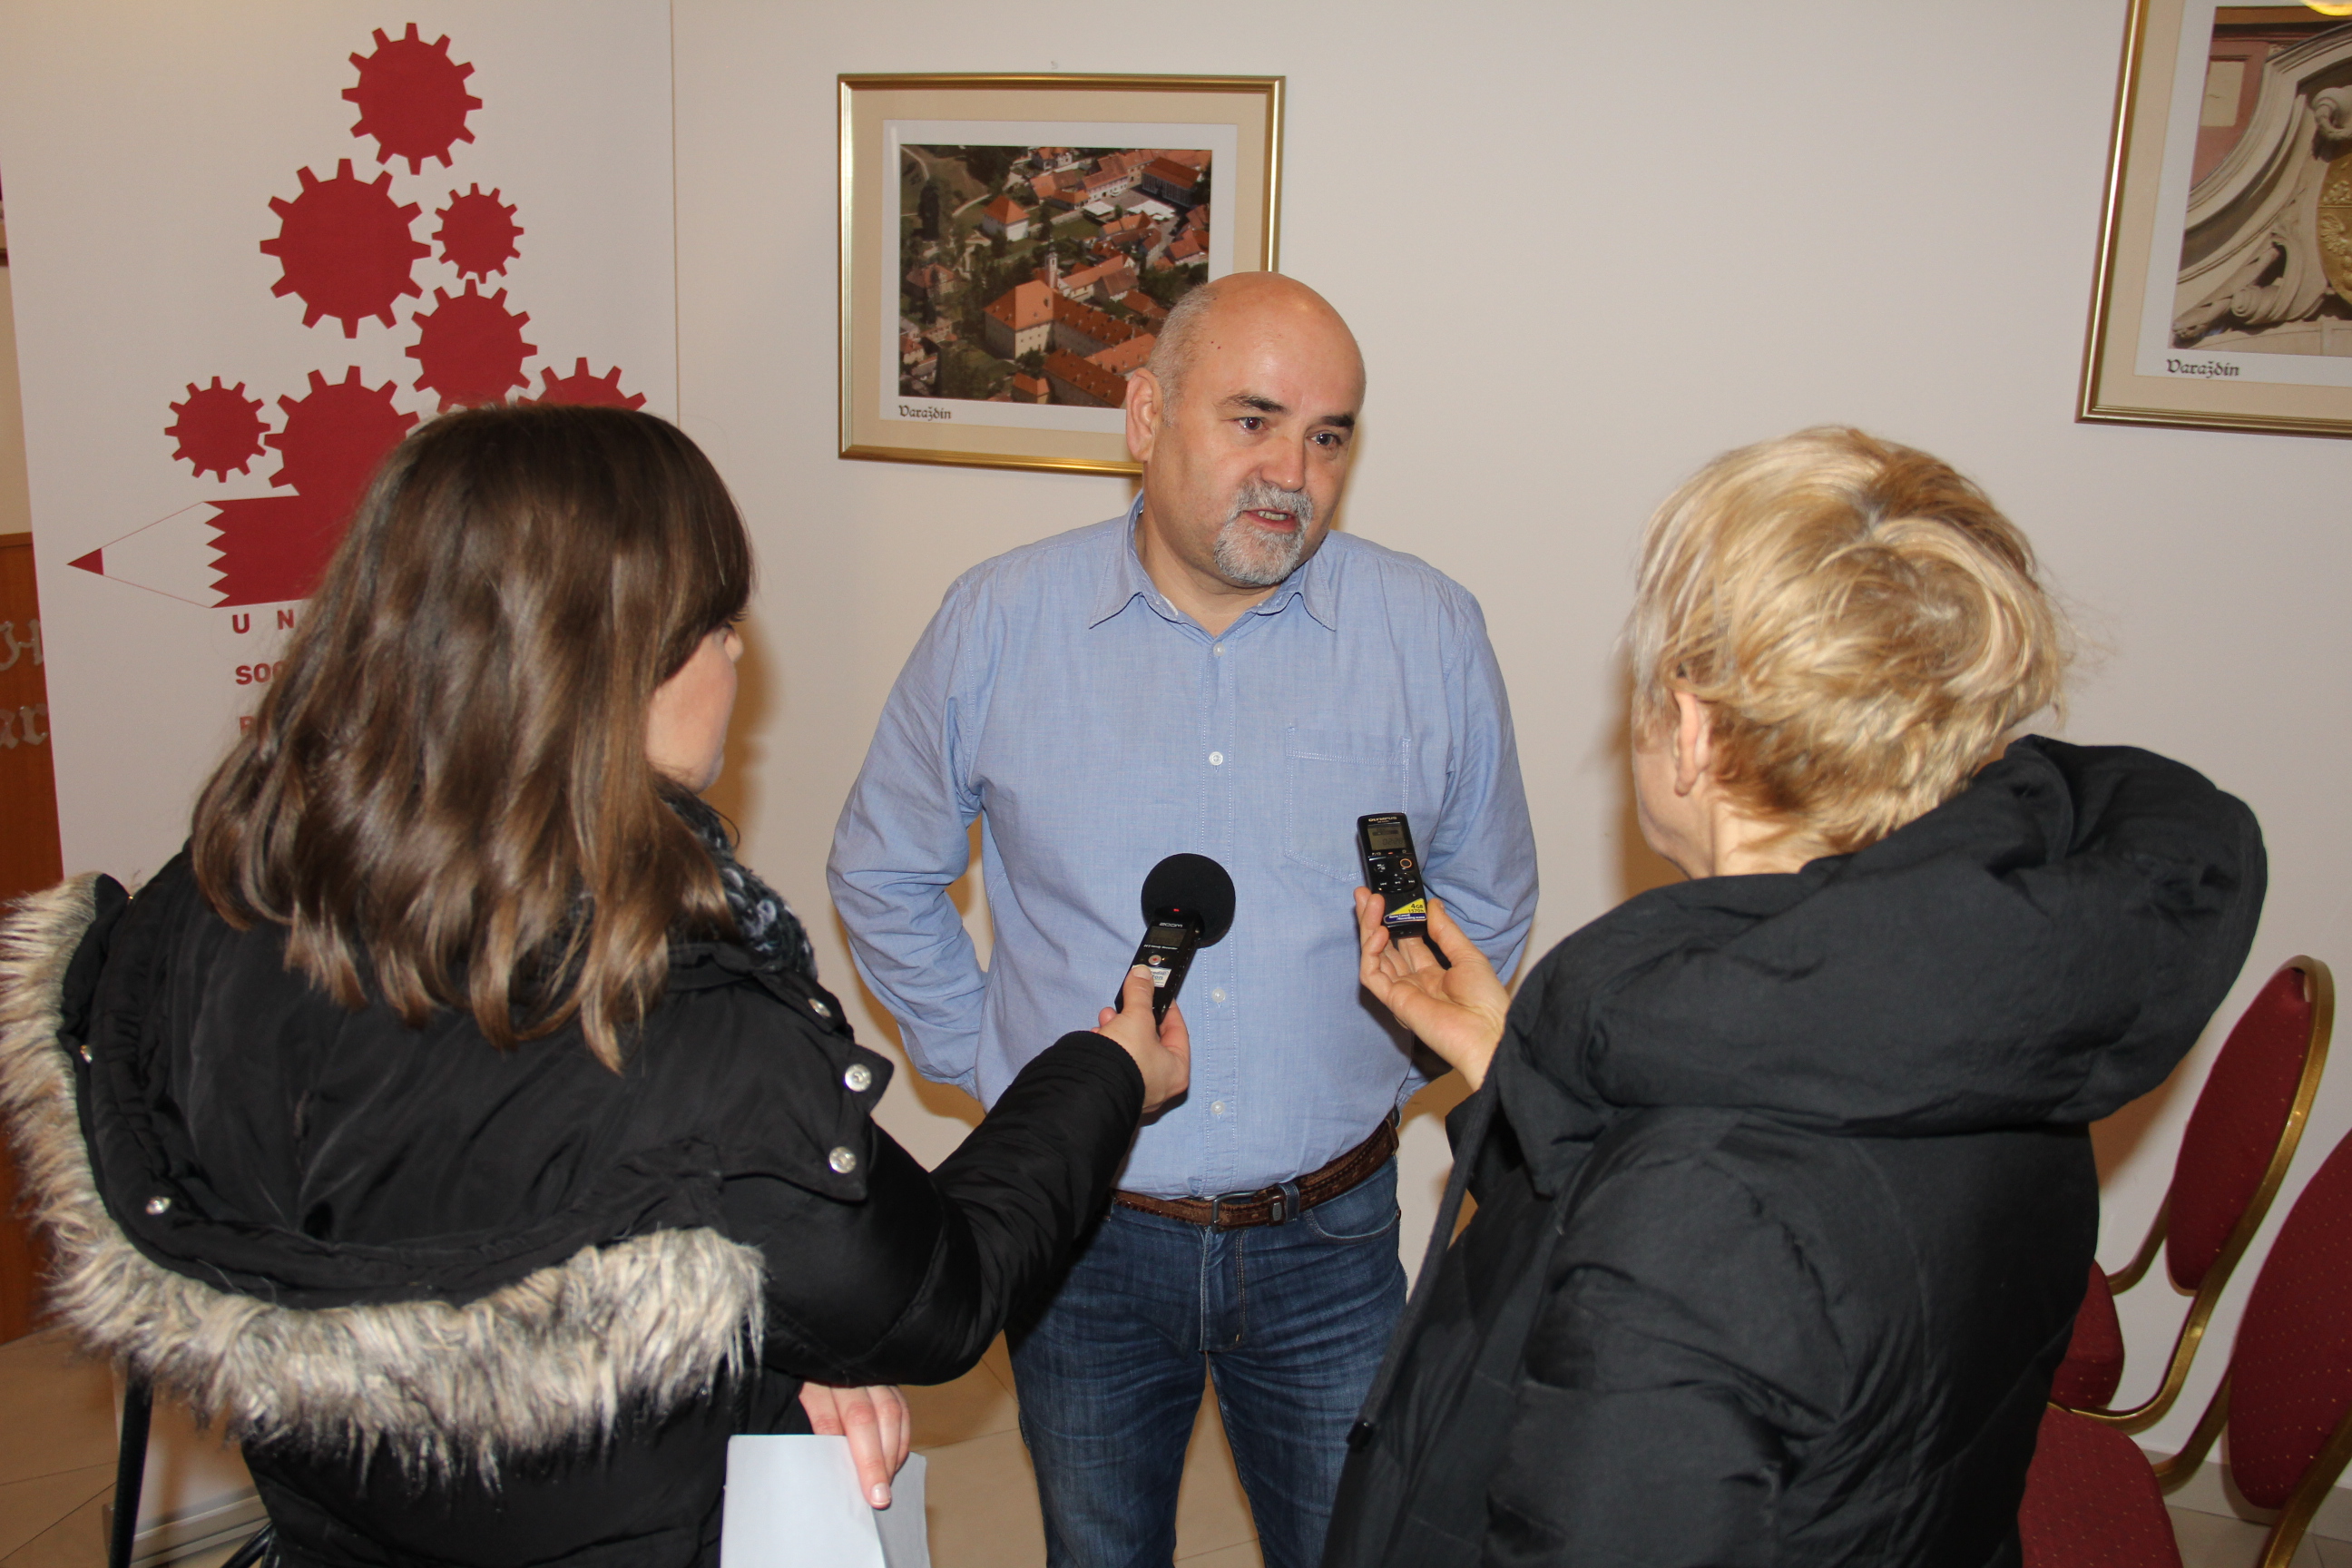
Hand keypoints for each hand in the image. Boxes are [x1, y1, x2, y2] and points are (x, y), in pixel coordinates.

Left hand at [798, 1382, 910, 1507]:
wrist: (810, 1347)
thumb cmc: (796, 1382)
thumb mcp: (790, 1400)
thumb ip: (804, 1429)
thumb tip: (821, 1472)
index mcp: (811, 1379)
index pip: (828, 1420)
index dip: (839, 1455)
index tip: (851, 1485)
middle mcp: (843, 1373)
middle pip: (862, 1417)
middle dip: (874, 1461)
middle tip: (879, 1497)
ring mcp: (868, 1371)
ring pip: (888, 1410)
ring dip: (891, 1452)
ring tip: (887, 1482)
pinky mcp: (885, 1375)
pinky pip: (900, 1405)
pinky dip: (901, 1435)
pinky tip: (895, 1459)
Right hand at [1095, 967, 1190, 1113]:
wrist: (1092, 1089)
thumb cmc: (1127, 1059)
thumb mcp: (1137, 1016)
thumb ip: (1141, 993)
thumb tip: (1142, 974)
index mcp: (1177, 1071)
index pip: (1178, 1033)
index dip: (1168, 1009)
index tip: (1159, 995)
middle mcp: (1160, 1086)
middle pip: (1152, 1042)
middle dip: (1136, 1018)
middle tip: (1126, 1005)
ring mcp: (1138, 1092)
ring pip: (1133, 1052)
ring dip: (1119, 1031)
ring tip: (1106, 1018)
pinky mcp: (1116, 1091)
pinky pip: (1117, 1064)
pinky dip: (1109, 1048)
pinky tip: (1098, 1036)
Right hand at [1355, 888, 1509, 1090]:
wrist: (1487, 1033)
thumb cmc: (1485, 1001)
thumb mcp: (1467, 955)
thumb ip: (1445, 931)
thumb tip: (1432, 905)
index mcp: (1434, 975)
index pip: (1407, 943)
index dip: (1398, 921)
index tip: (1391, 898)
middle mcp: (1414, 983)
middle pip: (1387, 947)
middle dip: (1374, 920)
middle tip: (1366, 894)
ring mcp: (1402, 992)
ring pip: (1375, 957)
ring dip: (1370, 929)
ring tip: (1371, 902)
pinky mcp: (1393, 1001)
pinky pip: (1372, 975)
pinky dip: (1371, 953)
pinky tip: (1379, 932)